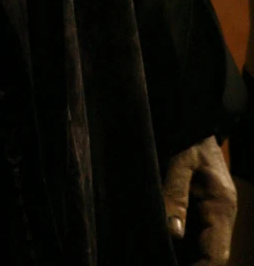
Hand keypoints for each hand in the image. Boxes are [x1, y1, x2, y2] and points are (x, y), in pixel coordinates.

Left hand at [163, 136, 235, 264]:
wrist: (191, 120)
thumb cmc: (189, 137)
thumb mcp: (181, 160)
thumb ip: (176, 193)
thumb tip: (174, 232)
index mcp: (221, 208)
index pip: (216, 255)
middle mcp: (218, 217)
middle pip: (206, 255)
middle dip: (185, 263)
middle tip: (155, 257)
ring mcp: (207, 215)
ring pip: (196, 248)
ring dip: (177, 254)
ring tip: (151, 251)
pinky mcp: (195, 210)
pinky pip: (187, 235)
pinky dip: (173, 242)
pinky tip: (153, 241)